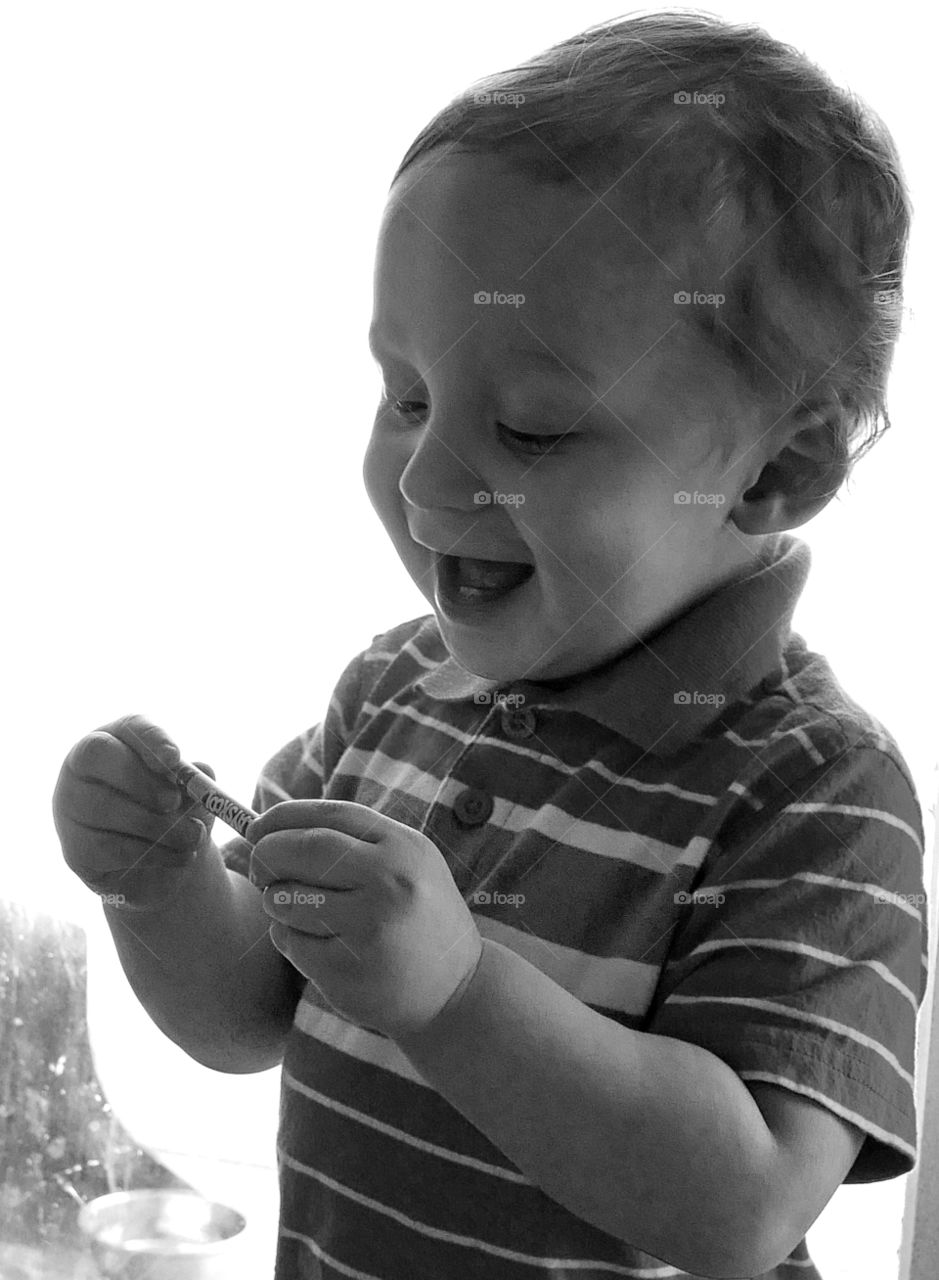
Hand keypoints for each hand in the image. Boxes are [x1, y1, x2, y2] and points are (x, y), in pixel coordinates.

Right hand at [52, 713, 215, 911]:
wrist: (150, 864)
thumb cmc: (168, 810)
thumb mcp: (186, 791)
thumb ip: (193, 780)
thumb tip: (203, 771)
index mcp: (118, 739)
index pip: (129, 726)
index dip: (152, 739)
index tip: (175, 758)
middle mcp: (83, 766)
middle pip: (99, 756)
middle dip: (141, 779)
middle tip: (174, 800)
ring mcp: (71, 806)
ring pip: (106, 808)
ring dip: (160, 826)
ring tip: (195, 836)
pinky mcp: (76, 848)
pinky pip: (113, 848)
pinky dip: (156, 853)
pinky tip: (183, 856)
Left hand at [246, 800, 482, 1039]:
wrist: (455, 990)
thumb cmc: (416, 917)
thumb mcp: (406, 864)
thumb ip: (353, 841)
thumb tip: (270, 828)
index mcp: (404, 847)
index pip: (329, 815)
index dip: (283, 817)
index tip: (257, 827)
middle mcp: (390, 882)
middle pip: (300, 850)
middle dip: (266, 855)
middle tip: (261, 869)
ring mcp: (369, 927)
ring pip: (286, 898)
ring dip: (276, 901)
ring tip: (297, 910)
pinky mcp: (347, 969)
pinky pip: (289, 941)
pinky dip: (288, 939)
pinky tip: (315, 944)